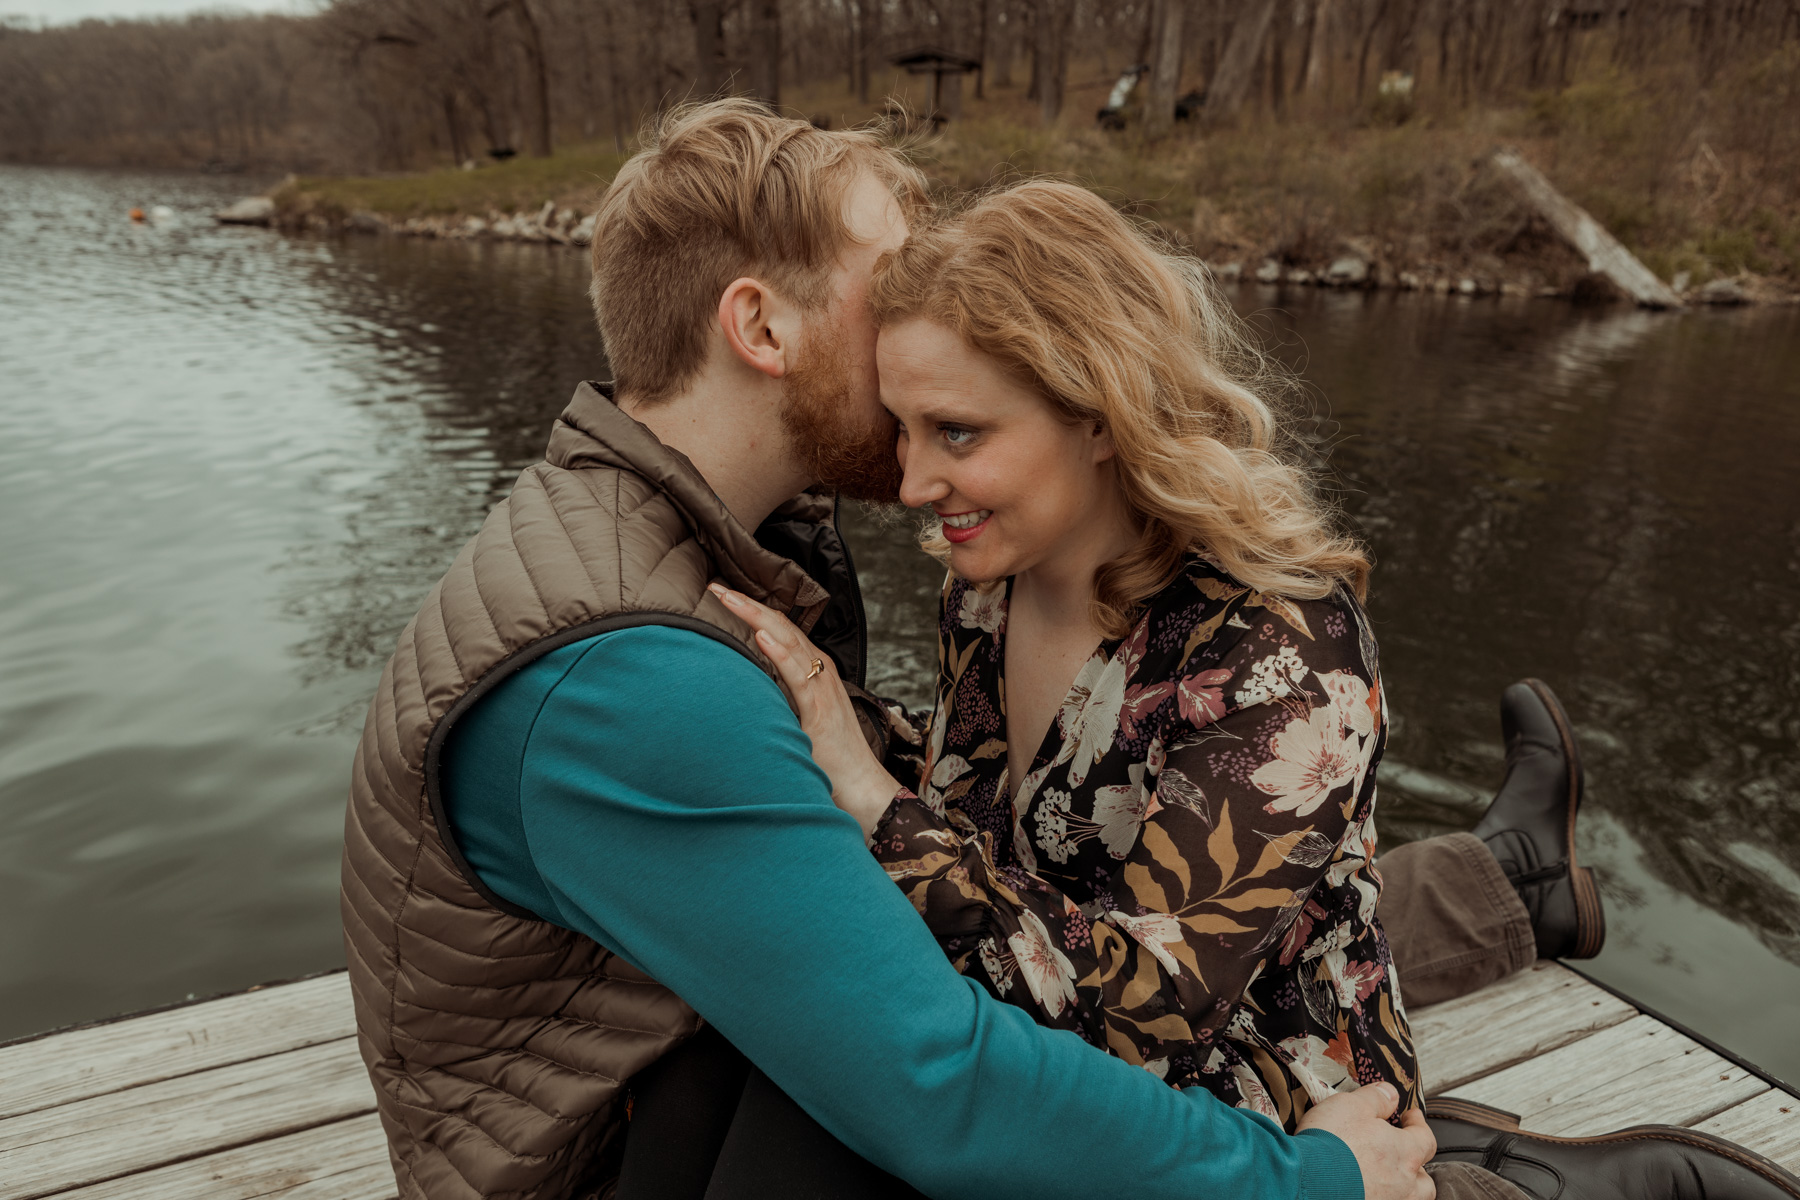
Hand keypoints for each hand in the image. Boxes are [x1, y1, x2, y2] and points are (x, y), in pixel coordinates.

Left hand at [710, 584, 901, 836]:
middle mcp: (821, 673)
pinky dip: (779, 653)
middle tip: (715, 585)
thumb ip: (778, 705)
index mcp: (814, 673)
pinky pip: (799, 674)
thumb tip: (746, 698)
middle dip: (747, 604)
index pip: (779, 631)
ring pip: (788, 641)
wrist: (863, 790)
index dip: (751, 611)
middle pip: (781, 627)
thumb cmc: (830, 762)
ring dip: (756, 616)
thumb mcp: (798, 724)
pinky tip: (760, 635)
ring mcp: (823, 688)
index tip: (721, 595)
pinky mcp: (821, 709)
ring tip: (729, 598)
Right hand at [1297, 1084, 1435, 1199]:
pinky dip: (1380, 1197)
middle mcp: (1403, 1184)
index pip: (1426, 1138)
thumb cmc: (1330, 1144)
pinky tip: (1367, 1191)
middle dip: (1416, 1167)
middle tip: (1401, 1155)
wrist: (1307, 1179)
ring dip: (1404, 1189)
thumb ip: (1376, 1098)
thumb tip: (1390, 1093)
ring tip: (1387, 1179)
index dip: (1419, 1125)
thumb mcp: (1351, 1105)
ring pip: (1410, 1199)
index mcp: (1405, 1154)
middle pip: (1424, 1180)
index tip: (1411, 1118)